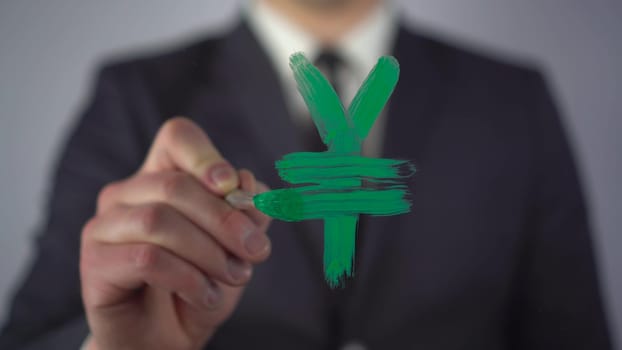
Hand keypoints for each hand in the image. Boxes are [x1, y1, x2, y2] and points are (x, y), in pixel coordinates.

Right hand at [80, 117, 270, 349]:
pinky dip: (188, 279)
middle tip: (257, 251)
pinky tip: (205, 296)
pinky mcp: (95, 262)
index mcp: (162, 178)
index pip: (177, 138)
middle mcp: (127, 194)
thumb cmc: (200, 286)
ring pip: (159, 221)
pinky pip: (147, 258)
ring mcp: (105, 226)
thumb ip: (246, 215)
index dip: (206, 156)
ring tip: (235, 277)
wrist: (165, 340)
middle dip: (225, 220)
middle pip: (176, 185)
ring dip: (209, 252)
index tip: (232, 186)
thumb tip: (250, 184)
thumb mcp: (235, 250)